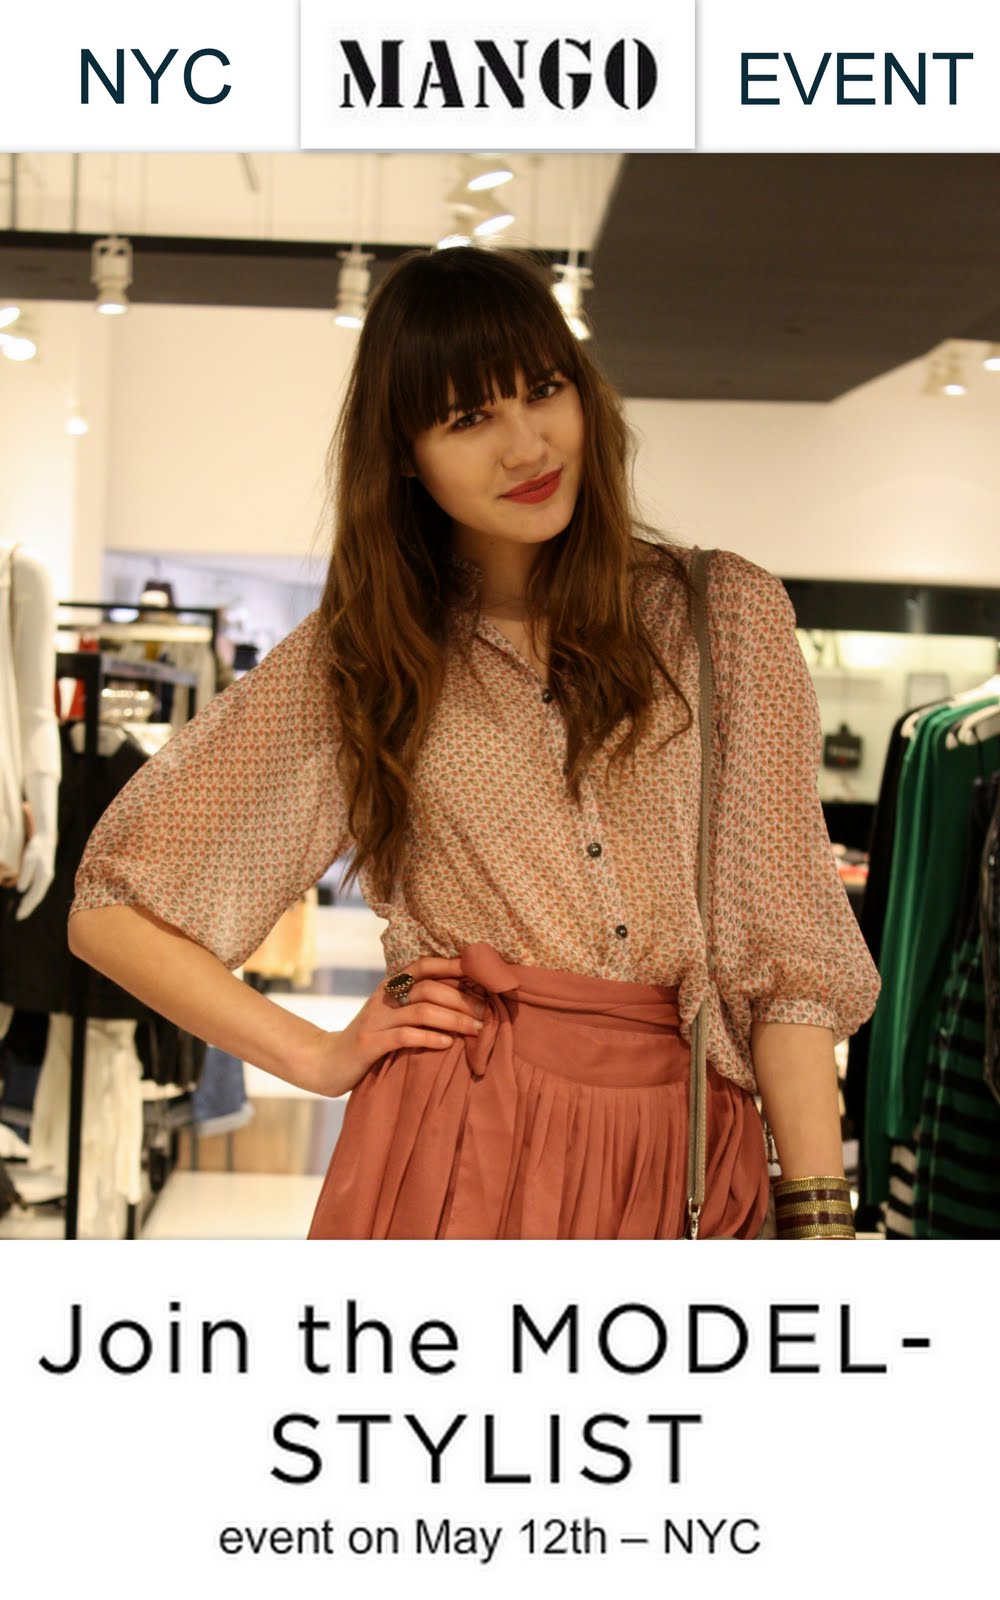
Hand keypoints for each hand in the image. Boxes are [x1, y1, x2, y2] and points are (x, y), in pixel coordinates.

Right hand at [302, 955, 486, 1098]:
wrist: (328, 1062)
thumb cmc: (372, 1038)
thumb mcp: (392, 1014)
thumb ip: (418, 1003)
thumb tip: (465, 998)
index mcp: (391, 986)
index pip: (424, 965)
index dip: (453, 965)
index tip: (481, 972)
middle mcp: (384, 998)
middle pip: (429, 989)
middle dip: (462, 1000)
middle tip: (485, 1014)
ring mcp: (375, 1020)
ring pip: (422, 1011)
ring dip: (454, 1020)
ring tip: (476, 1030)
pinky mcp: (370, 1043)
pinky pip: (405, 1036)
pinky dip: (430, 1038)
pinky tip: (447, 1044)